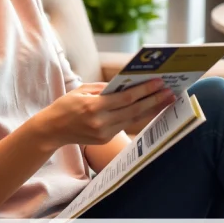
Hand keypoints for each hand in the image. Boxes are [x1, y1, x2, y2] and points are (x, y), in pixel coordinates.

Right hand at [34, 79, 175, 147]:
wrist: (52, 130)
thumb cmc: (66, 105)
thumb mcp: (82, 89)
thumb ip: (105, 88)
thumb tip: (127, 83)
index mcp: (93, 107)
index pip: (125, 98)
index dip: (144, 91)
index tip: (158, 82)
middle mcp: (100, 122)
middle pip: (134, 110)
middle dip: (154, 100)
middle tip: (170, 92)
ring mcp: (103, 133)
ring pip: (133, 120)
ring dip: (151, 109)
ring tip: (166, 100)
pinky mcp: (105, 139)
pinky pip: (125, 125)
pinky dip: (139, 116)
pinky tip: (150, 109)